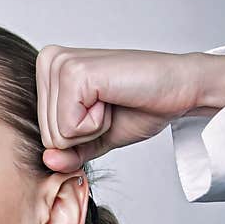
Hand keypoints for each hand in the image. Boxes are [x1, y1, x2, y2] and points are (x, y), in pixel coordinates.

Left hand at [35, 46, 224, 171]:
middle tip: (110, 108)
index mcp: (48, 72)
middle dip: (83, 135)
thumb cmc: (139, 106)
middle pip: (47, 136)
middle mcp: (49, 61)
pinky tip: (113, 99)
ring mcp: (60, 64)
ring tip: (112, 102)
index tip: (103, 112)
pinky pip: (69, 128)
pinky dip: (96, 125)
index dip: (78, 138)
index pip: (44, 134)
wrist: (180, 90)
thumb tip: (47, 162)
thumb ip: (68, 154)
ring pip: (56, 135)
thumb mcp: (95, 139)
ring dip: (91, 128)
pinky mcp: (75, 73)